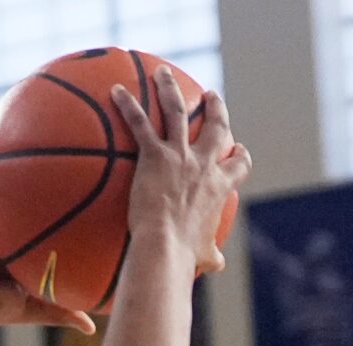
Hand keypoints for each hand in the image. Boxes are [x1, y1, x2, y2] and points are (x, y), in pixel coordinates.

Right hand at [0, 138, 96, 334]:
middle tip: (67, 125)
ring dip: (3, 144)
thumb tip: (93, 329)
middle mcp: (6, 218)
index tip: (94, 169)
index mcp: (24, 235)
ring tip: (17, 111)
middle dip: (45, 155)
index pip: (51, 208)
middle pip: (30, 181)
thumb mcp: (35, 306)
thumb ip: (63, 311)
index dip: (70, 189)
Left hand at [110, 75, 251, 275]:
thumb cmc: (183, 257)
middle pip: (216, 126)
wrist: (165, 248)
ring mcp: (179, 156)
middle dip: (215, 108)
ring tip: (162, 73)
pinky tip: (114, 92)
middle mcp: (204, 164)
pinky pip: (140, 124)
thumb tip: (216, 265)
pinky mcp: (155, 155)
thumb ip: (211, 256)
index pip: (238, 164)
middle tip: (211, 96)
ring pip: (178, 111)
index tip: (235, 148)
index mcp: (219, 187)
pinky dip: (127, 105)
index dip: (237, 154)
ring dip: (170, 88)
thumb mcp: (204, 256)